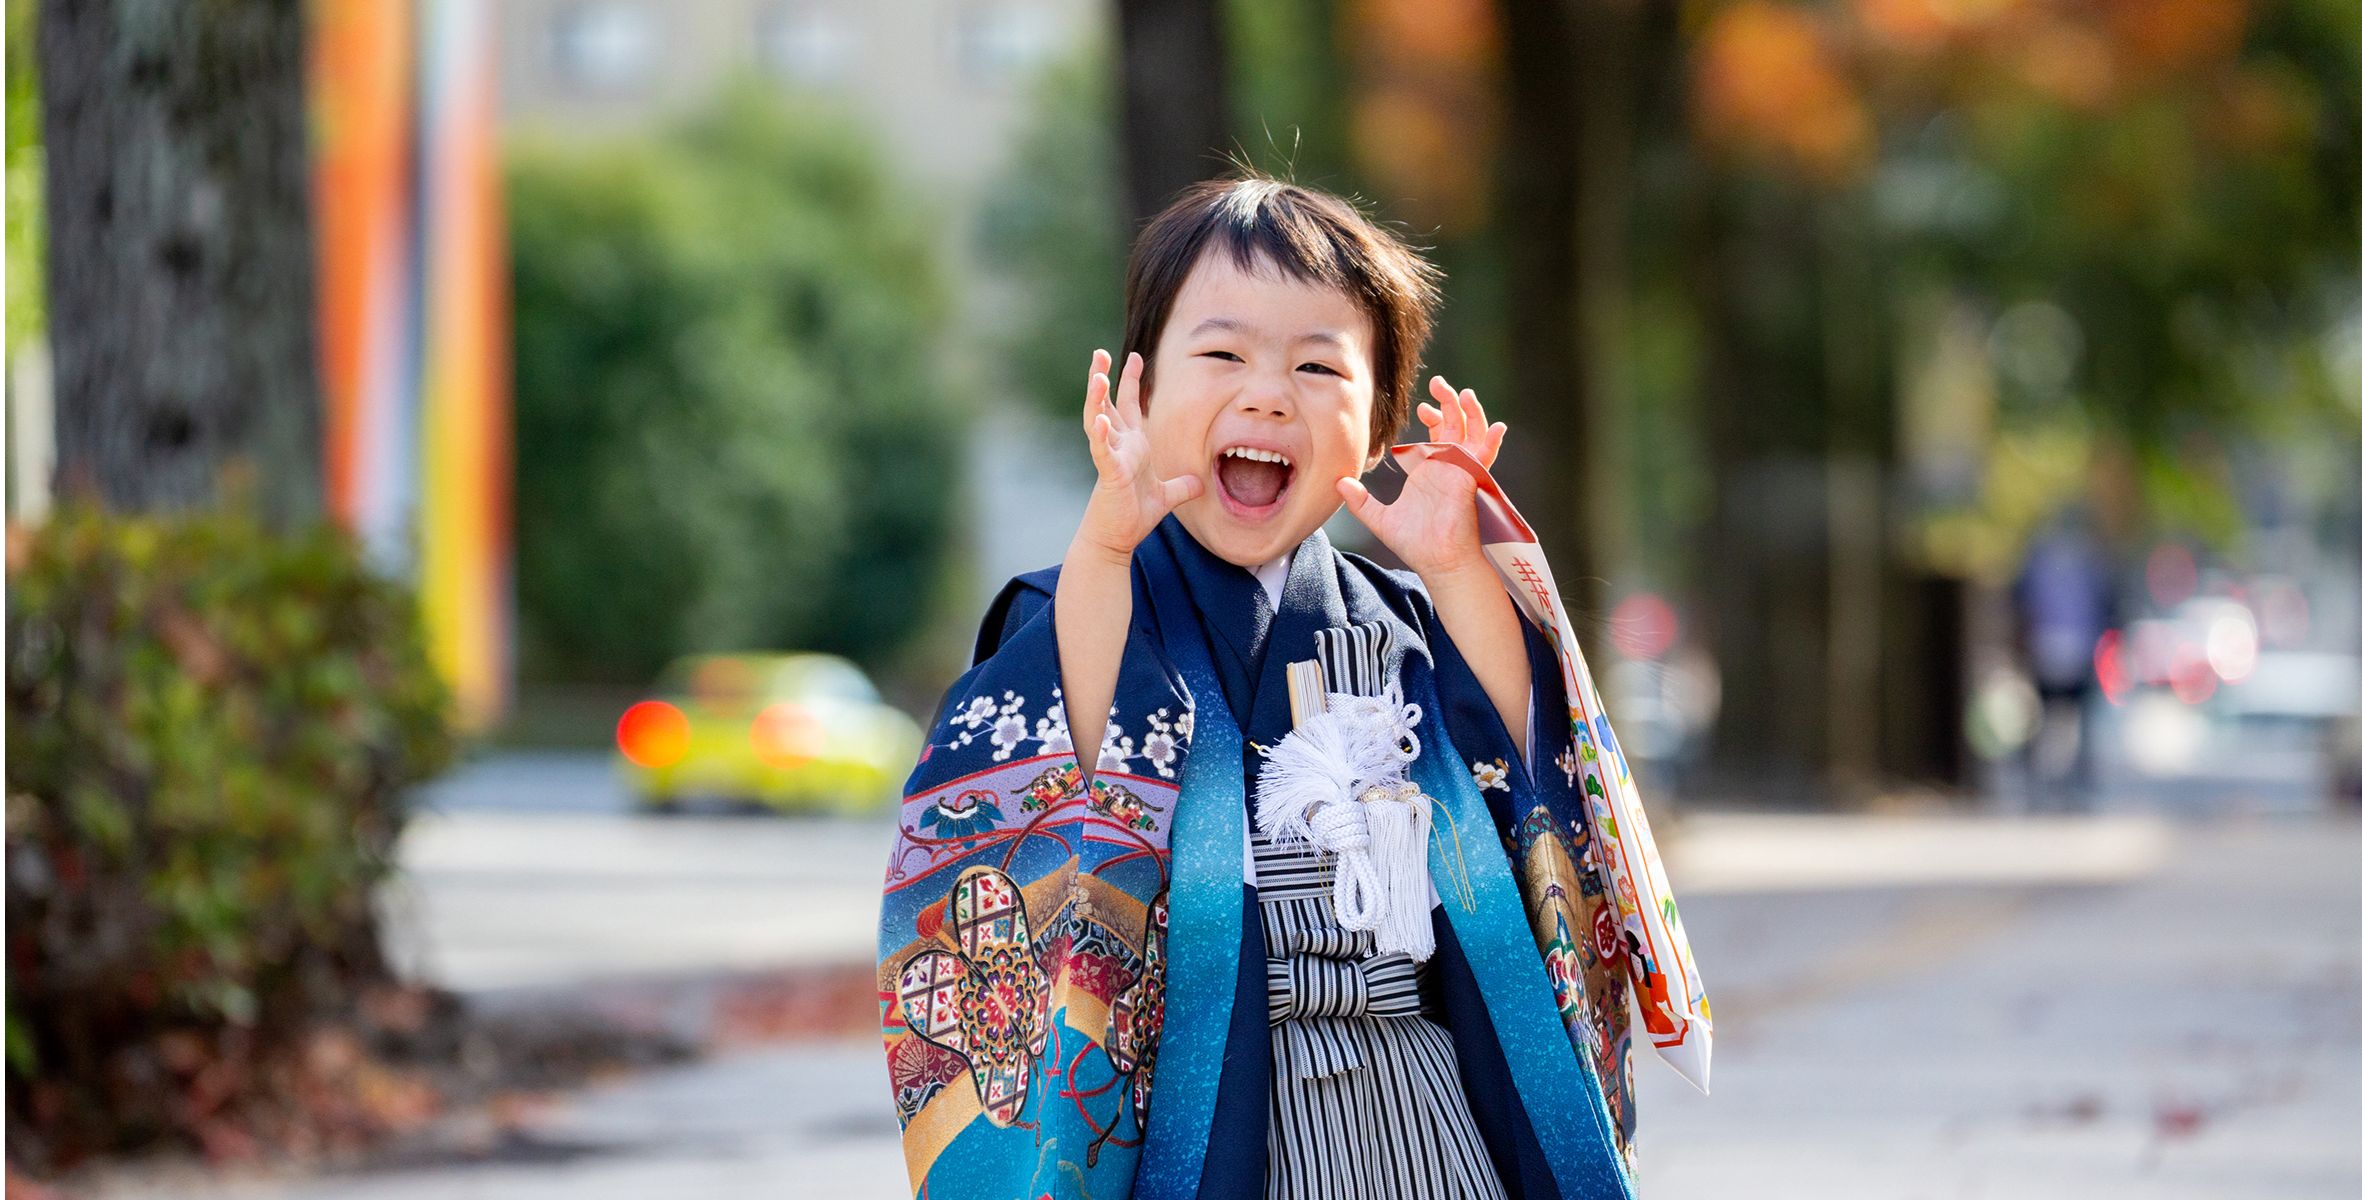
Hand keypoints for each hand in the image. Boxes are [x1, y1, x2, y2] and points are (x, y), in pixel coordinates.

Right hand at [1075, 349, 1202, 561]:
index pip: (1128, 406)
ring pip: (1098, 421)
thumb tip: (1200, 483)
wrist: (1115, 540)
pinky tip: (1100, 418)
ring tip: (1097, 376)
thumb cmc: (1133, 516)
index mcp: (1132, 446)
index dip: (1130, 381)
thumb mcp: (1166, 497)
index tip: (1134, 356)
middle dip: (1103, 377)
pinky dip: (1100, 434)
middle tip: (1100, 352)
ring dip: (1096, 398)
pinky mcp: (1108, 474)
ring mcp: (1110, 458)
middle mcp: (1118, 446)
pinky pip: (1103, 451)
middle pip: (1107, 404)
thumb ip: (1181, 487)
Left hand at [1337, 375, 1504, 578]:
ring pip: (1472, 432)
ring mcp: (1462, 471)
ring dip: (1470, 411)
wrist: (1436, 561)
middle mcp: (1449, 466)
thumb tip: (1338, 483)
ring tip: (1461, 393)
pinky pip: (1486, 456)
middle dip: (1449, 402)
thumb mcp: (1380, 518)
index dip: (1433, 417)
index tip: (1421, 408)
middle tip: (1439, 383)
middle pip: (1456, 425)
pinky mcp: (1470, 479)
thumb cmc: (1415, 543)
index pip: (1438, 435)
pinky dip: (1491, 441)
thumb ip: (1360, 501)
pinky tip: (1496, 427)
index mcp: (1430, 470)